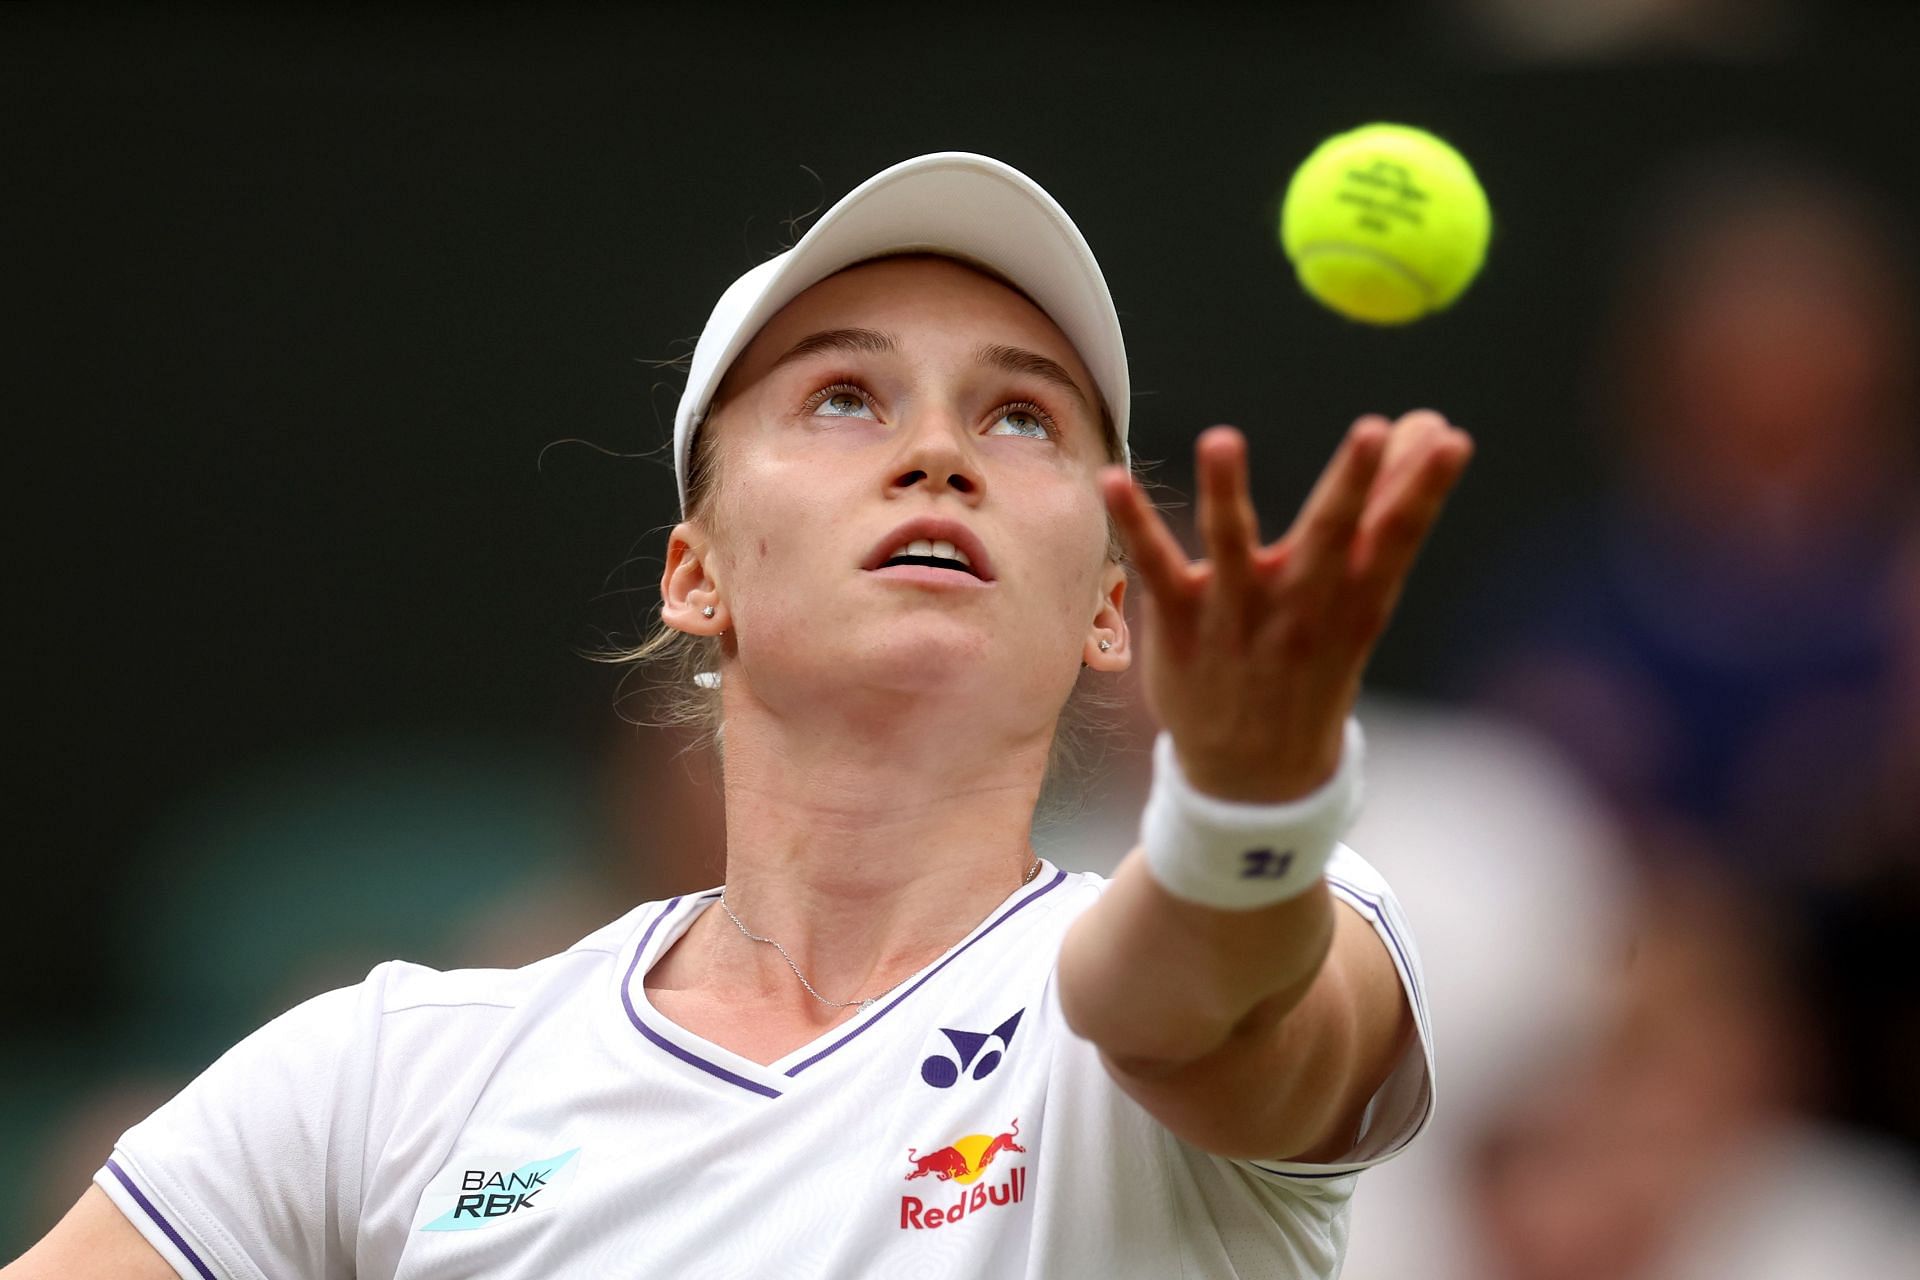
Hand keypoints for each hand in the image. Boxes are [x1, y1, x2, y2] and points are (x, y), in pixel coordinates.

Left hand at [1101, 411, 1471, 801]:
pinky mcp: (1178, 621)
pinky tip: (1114, 480)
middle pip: (1329, 537)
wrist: (1256, 774)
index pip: (1397, 536)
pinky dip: (1135, 523)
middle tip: (1372, 430)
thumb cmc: (1315, 660)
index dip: (1423, 488)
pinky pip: (1154, 565)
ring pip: (1231, 545)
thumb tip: (1428, 425)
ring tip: (1221, 440)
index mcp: (1354, 599)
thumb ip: (1388, 510)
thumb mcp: (1363, 598)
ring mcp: (1235, 613)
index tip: (1449, 437)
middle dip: (1351, 484)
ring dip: (1226, 492)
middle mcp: (1299, 605)